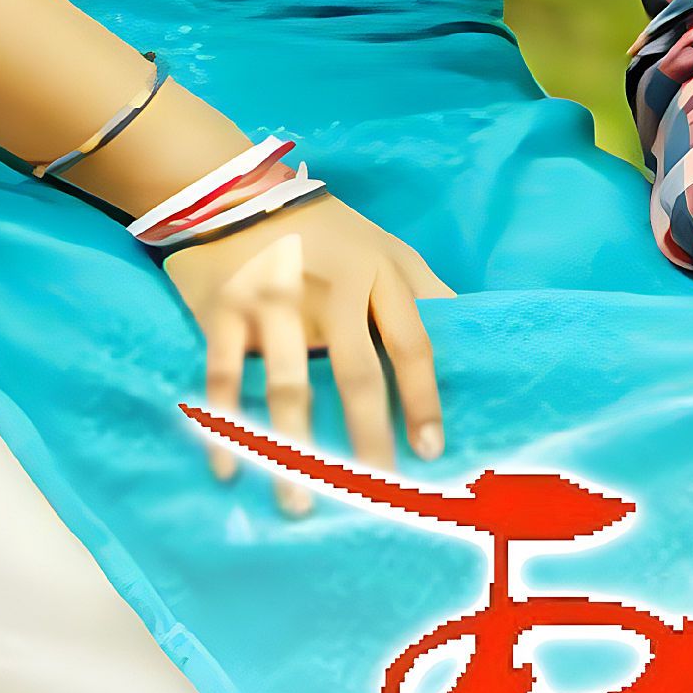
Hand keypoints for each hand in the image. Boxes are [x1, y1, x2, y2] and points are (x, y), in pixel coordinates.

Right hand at [167, 194, 452, 514]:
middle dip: (367, 438)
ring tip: (303, 503)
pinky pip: (222, 379)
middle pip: (355, 375)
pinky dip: (224, 428)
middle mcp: (329, 290)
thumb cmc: (326, 230)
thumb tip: (470, 330)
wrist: (237, 190)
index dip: (423, 400)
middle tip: (376, 493)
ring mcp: (273, 301)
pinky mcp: (223, 311)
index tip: (431, 451)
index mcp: (378, 275)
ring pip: (287, 387)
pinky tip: (230, 470)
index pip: (411, 345)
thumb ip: (426, 288)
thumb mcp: (387, 245)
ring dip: (294, 450)